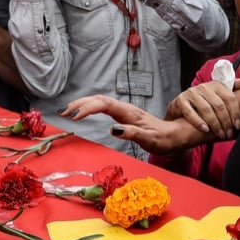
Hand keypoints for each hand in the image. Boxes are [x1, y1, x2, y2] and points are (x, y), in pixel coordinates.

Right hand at [60, 95, 192, 152]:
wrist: (175, 136)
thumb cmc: (164, 140)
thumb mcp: (150, 140)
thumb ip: (133, 134)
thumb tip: (113, 129)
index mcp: (130, 113)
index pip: (104, 104)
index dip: (88, 108)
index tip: (74, 116)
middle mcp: (125, 108)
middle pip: (99, 99)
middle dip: (80, 103)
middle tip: (63, 112)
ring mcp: (124, 110)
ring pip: (100, 101)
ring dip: (83, 104)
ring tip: (67, 111)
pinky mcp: (124, 114)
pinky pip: (103, 106)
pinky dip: (90, 107)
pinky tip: (82, 112)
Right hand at [164, 78, 239, 139]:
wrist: (180, 107)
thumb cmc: (203, 103)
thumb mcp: (217, 95)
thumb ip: (232, 88)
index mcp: (216, 85)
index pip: (229, 97)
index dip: (235, 112)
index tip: (238, 125)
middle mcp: (204, 87)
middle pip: (219, 105)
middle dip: (226, 121)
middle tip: (229, 133)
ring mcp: (191, 93)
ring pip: (206, 109)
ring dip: (215, 124)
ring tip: (220, 134)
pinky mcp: (181, 101)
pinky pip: (190, 113)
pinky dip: (199, 122)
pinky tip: (206, 130)